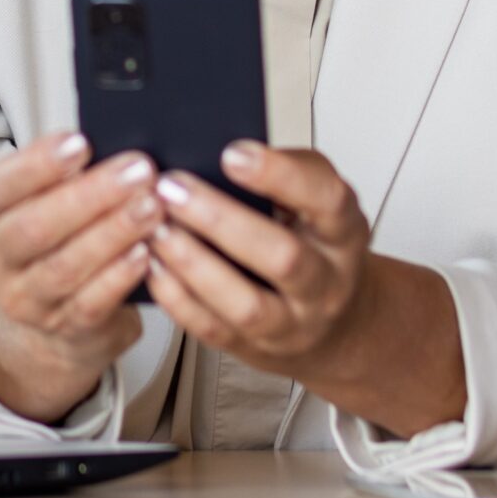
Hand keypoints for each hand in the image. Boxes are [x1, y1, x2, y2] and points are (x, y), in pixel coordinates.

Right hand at [0, 132, 161, 422]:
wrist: (48, 317)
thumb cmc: (54, 237)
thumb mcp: (40, 201)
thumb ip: (64, 174)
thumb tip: (115, 135)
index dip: (37, 165)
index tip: (81, 142)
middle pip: (33, 228)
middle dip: (90, 196)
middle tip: (139, 170)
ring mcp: (25, 298)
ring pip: (64, 267)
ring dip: (112, 233)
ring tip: (151, 206)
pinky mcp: (61, 327)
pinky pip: (90, 303)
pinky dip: (119, 276)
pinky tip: (146, 252)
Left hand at [144, 141, 466, 439]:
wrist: (335, 327)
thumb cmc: (316, 249)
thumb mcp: (318, 205)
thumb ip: (284, 173)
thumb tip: (218, 148)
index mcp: (342, 233)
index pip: (327, 201)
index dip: (281, 176)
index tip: (232, 154)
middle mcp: (325, 283)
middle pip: (283, 258)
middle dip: (221, 220)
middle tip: (173, 188)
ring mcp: (292, 323)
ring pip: (246, 304)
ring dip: (194, 265)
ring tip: (156, 229)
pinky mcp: (254, 349)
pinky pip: (213, 329)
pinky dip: (177, 298)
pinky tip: (153, 265)